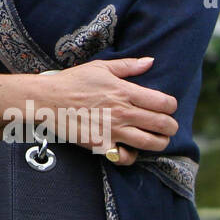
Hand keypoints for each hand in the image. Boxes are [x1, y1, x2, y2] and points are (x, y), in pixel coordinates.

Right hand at [41, 57, 177, 165]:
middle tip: (167, 125)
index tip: (166, 106)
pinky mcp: (103, 145)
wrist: (48, 100)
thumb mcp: (101, 67)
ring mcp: (114, 131)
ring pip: (152, 143)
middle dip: (171, 126)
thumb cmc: (73, 81)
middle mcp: (124, 113)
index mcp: (125, 92)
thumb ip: (128, 66)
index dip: (171, 105)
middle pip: (164, 125)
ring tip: (156, 139)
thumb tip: (150, 61)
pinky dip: (133, 156)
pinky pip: (127, 157)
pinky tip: (131, 149)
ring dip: (160, 142)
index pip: (165, 103)